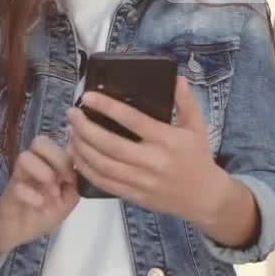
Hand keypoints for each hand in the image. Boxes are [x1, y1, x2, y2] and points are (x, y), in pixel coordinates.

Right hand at [0, 135, 78, 252]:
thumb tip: (78, 168)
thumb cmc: (43, 213)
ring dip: (43, 174)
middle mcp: (33, 163)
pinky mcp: (9, 192)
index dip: (69, 156)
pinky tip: (40, 205)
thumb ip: (76, 183)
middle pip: (40, 141)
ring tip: (51, 193)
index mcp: (49, 162)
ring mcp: (20, 176)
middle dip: (57, 160)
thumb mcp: (68, 200)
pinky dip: (33, 197)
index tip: (73, 178)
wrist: (17, 231)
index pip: (57, 141)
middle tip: (63, 181)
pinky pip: (18, 186)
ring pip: (24, 157)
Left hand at [66, 75, 230, 225]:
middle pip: (109, 144)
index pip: (132, 120)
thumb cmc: (197, 157)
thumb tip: (175, 77)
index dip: (107, 107)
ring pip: (102, 165)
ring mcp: (141, 181)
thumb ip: (184, 101)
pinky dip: (86, 169)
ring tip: (70, 131)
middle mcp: (152, 161)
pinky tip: (76, 155)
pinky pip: (104, 183)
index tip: (87, 97)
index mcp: (167, 140)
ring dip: (80, 147)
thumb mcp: (196, 126)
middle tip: (71, 113)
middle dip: (84, 127)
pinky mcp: (134, 196)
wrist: (204, 198)